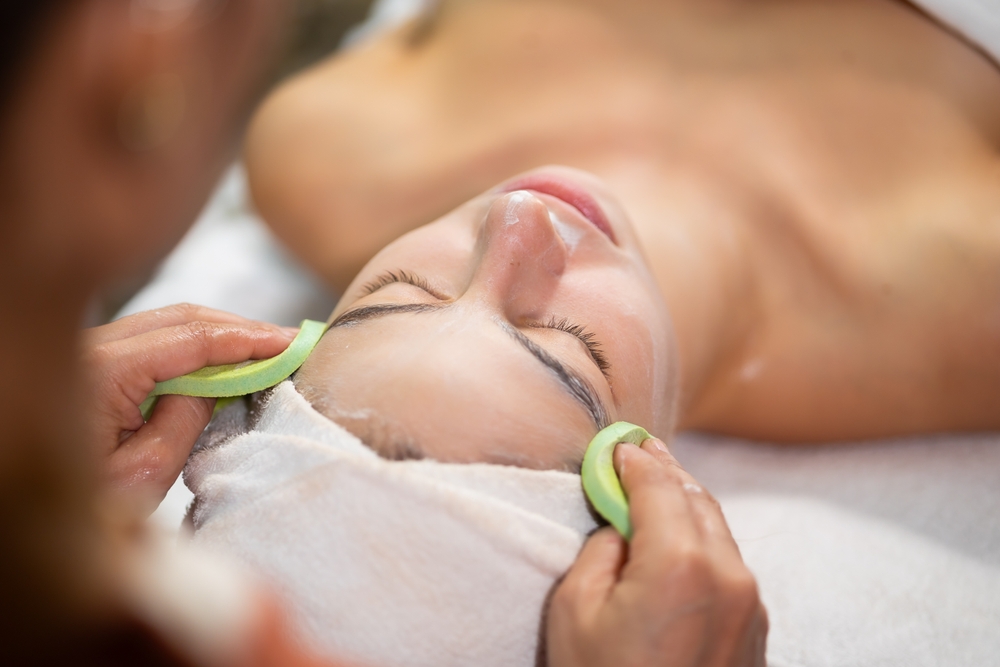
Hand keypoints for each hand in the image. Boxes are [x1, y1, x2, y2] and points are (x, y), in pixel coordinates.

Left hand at [80, 304, 297, 514]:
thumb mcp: (142, 474)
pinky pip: (151, 340)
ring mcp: (90, 351)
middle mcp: (91, 348)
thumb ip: (185, 420)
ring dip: (217, 334)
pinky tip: (219, 362)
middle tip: (286, 342)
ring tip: (261, 350)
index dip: (245, 339)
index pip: (189, 339)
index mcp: (100, 372)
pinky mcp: (92, 363)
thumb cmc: (77, 510)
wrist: (23, 513)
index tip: (288, 344)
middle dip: (237, 328)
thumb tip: (216, 384)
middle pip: (179, 317)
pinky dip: (192, 346)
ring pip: (165, 323)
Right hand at [547, 438, 766, 666]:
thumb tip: (622, 525)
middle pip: (696, 498)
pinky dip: (703, 542)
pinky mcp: (757, 630)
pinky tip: (677, 544)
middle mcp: (728, 576)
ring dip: (685, 505)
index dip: (632, 458)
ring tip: (654, 494)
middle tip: (636, 455)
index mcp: (680, 565)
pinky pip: (729, 565)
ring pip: (718, 529)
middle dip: (664, 473)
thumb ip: (602, 550)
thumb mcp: (574, 611)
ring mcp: (750, 605)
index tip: (616, 443)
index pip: (657, 484)